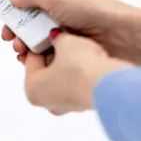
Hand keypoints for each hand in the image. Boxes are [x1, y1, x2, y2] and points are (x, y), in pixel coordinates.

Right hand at [7, 0, 140, 69]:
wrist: (121, 35)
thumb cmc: (93, 9)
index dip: (14, 0)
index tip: (2, 10)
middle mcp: (60, 6)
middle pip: (28, 15)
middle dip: (16, 26)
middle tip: (9, 38)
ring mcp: (64, 26)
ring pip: (35, 34)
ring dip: (25, 42)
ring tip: (21, 51)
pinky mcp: (68, 45)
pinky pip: (46, 49)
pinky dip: (37, 54)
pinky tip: (32, 59)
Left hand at [15, 30, 132, 115]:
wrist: (109, 84)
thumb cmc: (81, 66)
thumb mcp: (65, 41)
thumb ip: (57, 37)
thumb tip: (56, 36)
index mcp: (32, 89)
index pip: (31, 59)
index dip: (39, 43)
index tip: (47, 34)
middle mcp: (47, 102)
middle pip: (45, 71)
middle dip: (53, 54)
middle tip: (62, 40)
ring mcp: (67, 106)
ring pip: (62, 79)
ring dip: (68, 64)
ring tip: (77, 49)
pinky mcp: (84, 104)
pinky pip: (78, 84)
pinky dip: (80, 73)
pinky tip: (88, 61)